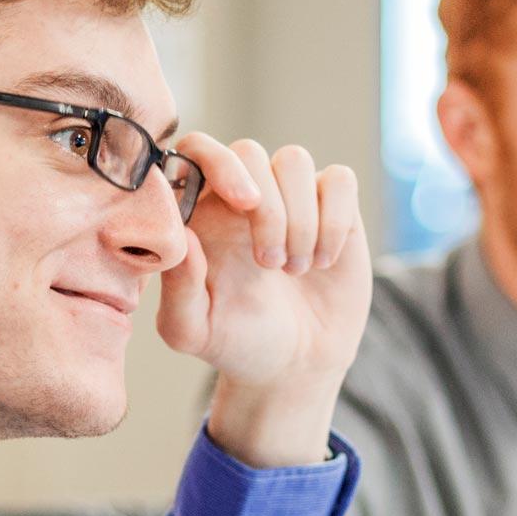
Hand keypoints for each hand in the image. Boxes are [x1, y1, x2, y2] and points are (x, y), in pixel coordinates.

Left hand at [156, 134, 370, 467]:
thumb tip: (183, 236)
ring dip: (301, 219)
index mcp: (198, 212)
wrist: (295, 366)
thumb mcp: (192, 330)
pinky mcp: (333, 208)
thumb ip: (177, 287)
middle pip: (250, 152)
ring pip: (295, 160)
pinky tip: (325, 260)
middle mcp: (241, 195)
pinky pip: (339, 180)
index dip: (218, 162)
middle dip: (268, 208)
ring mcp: (289, 197)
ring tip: (296, 270)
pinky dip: (335, 220)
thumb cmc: (234, 342)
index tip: (243, 203)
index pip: (197, 150)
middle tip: (270, 265)